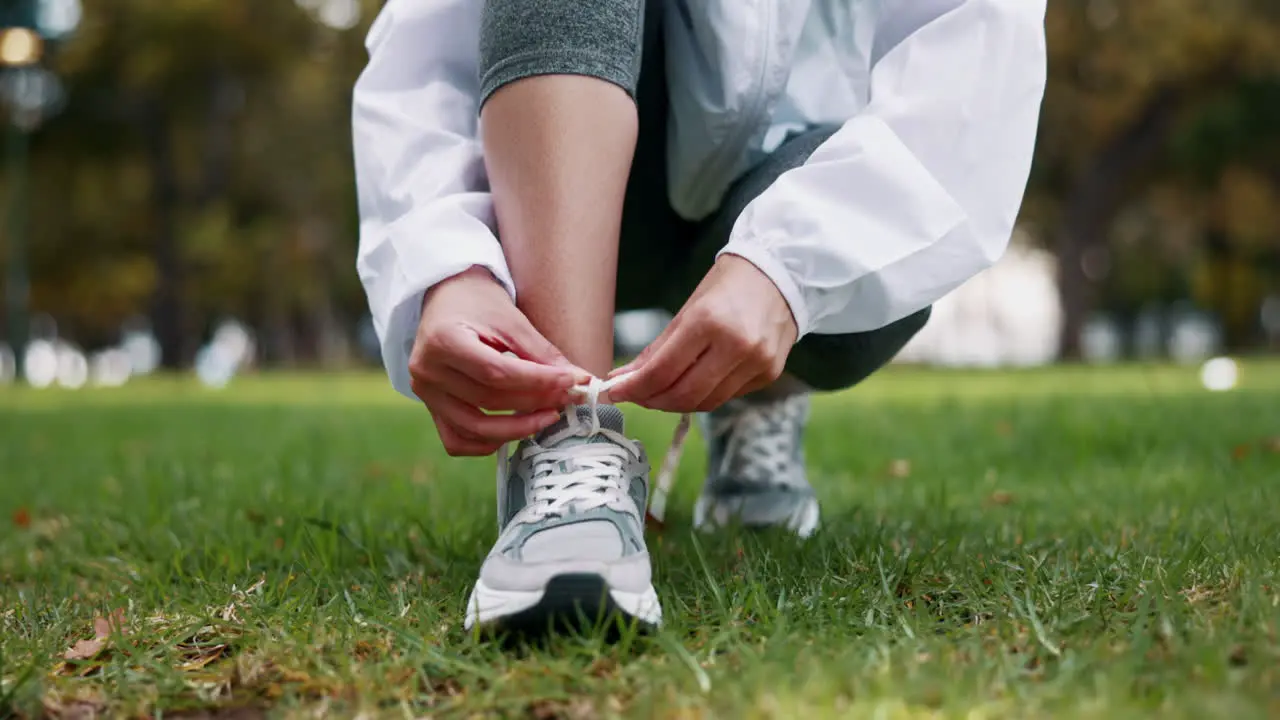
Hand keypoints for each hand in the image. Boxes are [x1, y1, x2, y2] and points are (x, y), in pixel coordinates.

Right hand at [410, 267, 586, 455]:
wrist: (447, 298)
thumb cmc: (479, 303)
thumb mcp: (512, 319)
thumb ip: (542, 353)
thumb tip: (579, 381)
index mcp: (443, 340)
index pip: (497, 372)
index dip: (538, 381)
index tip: (571, 381)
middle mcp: (427, 370)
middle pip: (489, 400)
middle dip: (535, 403)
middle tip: (568, 399)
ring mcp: (425, 393)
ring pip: (474, 427)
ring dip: (517, 429)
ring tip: (548, 416)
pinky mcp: (430, 407)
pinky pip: (457, 440)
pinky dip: (487, 443)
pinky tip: (514, 430)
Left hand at [608, 255, 797, 411]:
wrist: (781, 274)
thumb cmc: (728, 286)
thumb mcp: (688, 309)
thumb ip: (657, 349)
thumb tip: (624, 378)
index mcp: (709, 321)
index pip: (663, 371)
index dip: (634, 388)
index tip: (614, 393)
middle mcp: (737, 345)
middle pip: (684, 394)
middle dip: (653, 400)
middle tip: (635, 396)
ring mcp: (757, 362)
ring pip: (706, 402)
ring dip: (676, 403)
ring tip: (659, 393)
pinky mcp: (769, 374)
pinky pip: (727, 396)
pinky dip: (704, 395)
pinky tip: (693, 384)